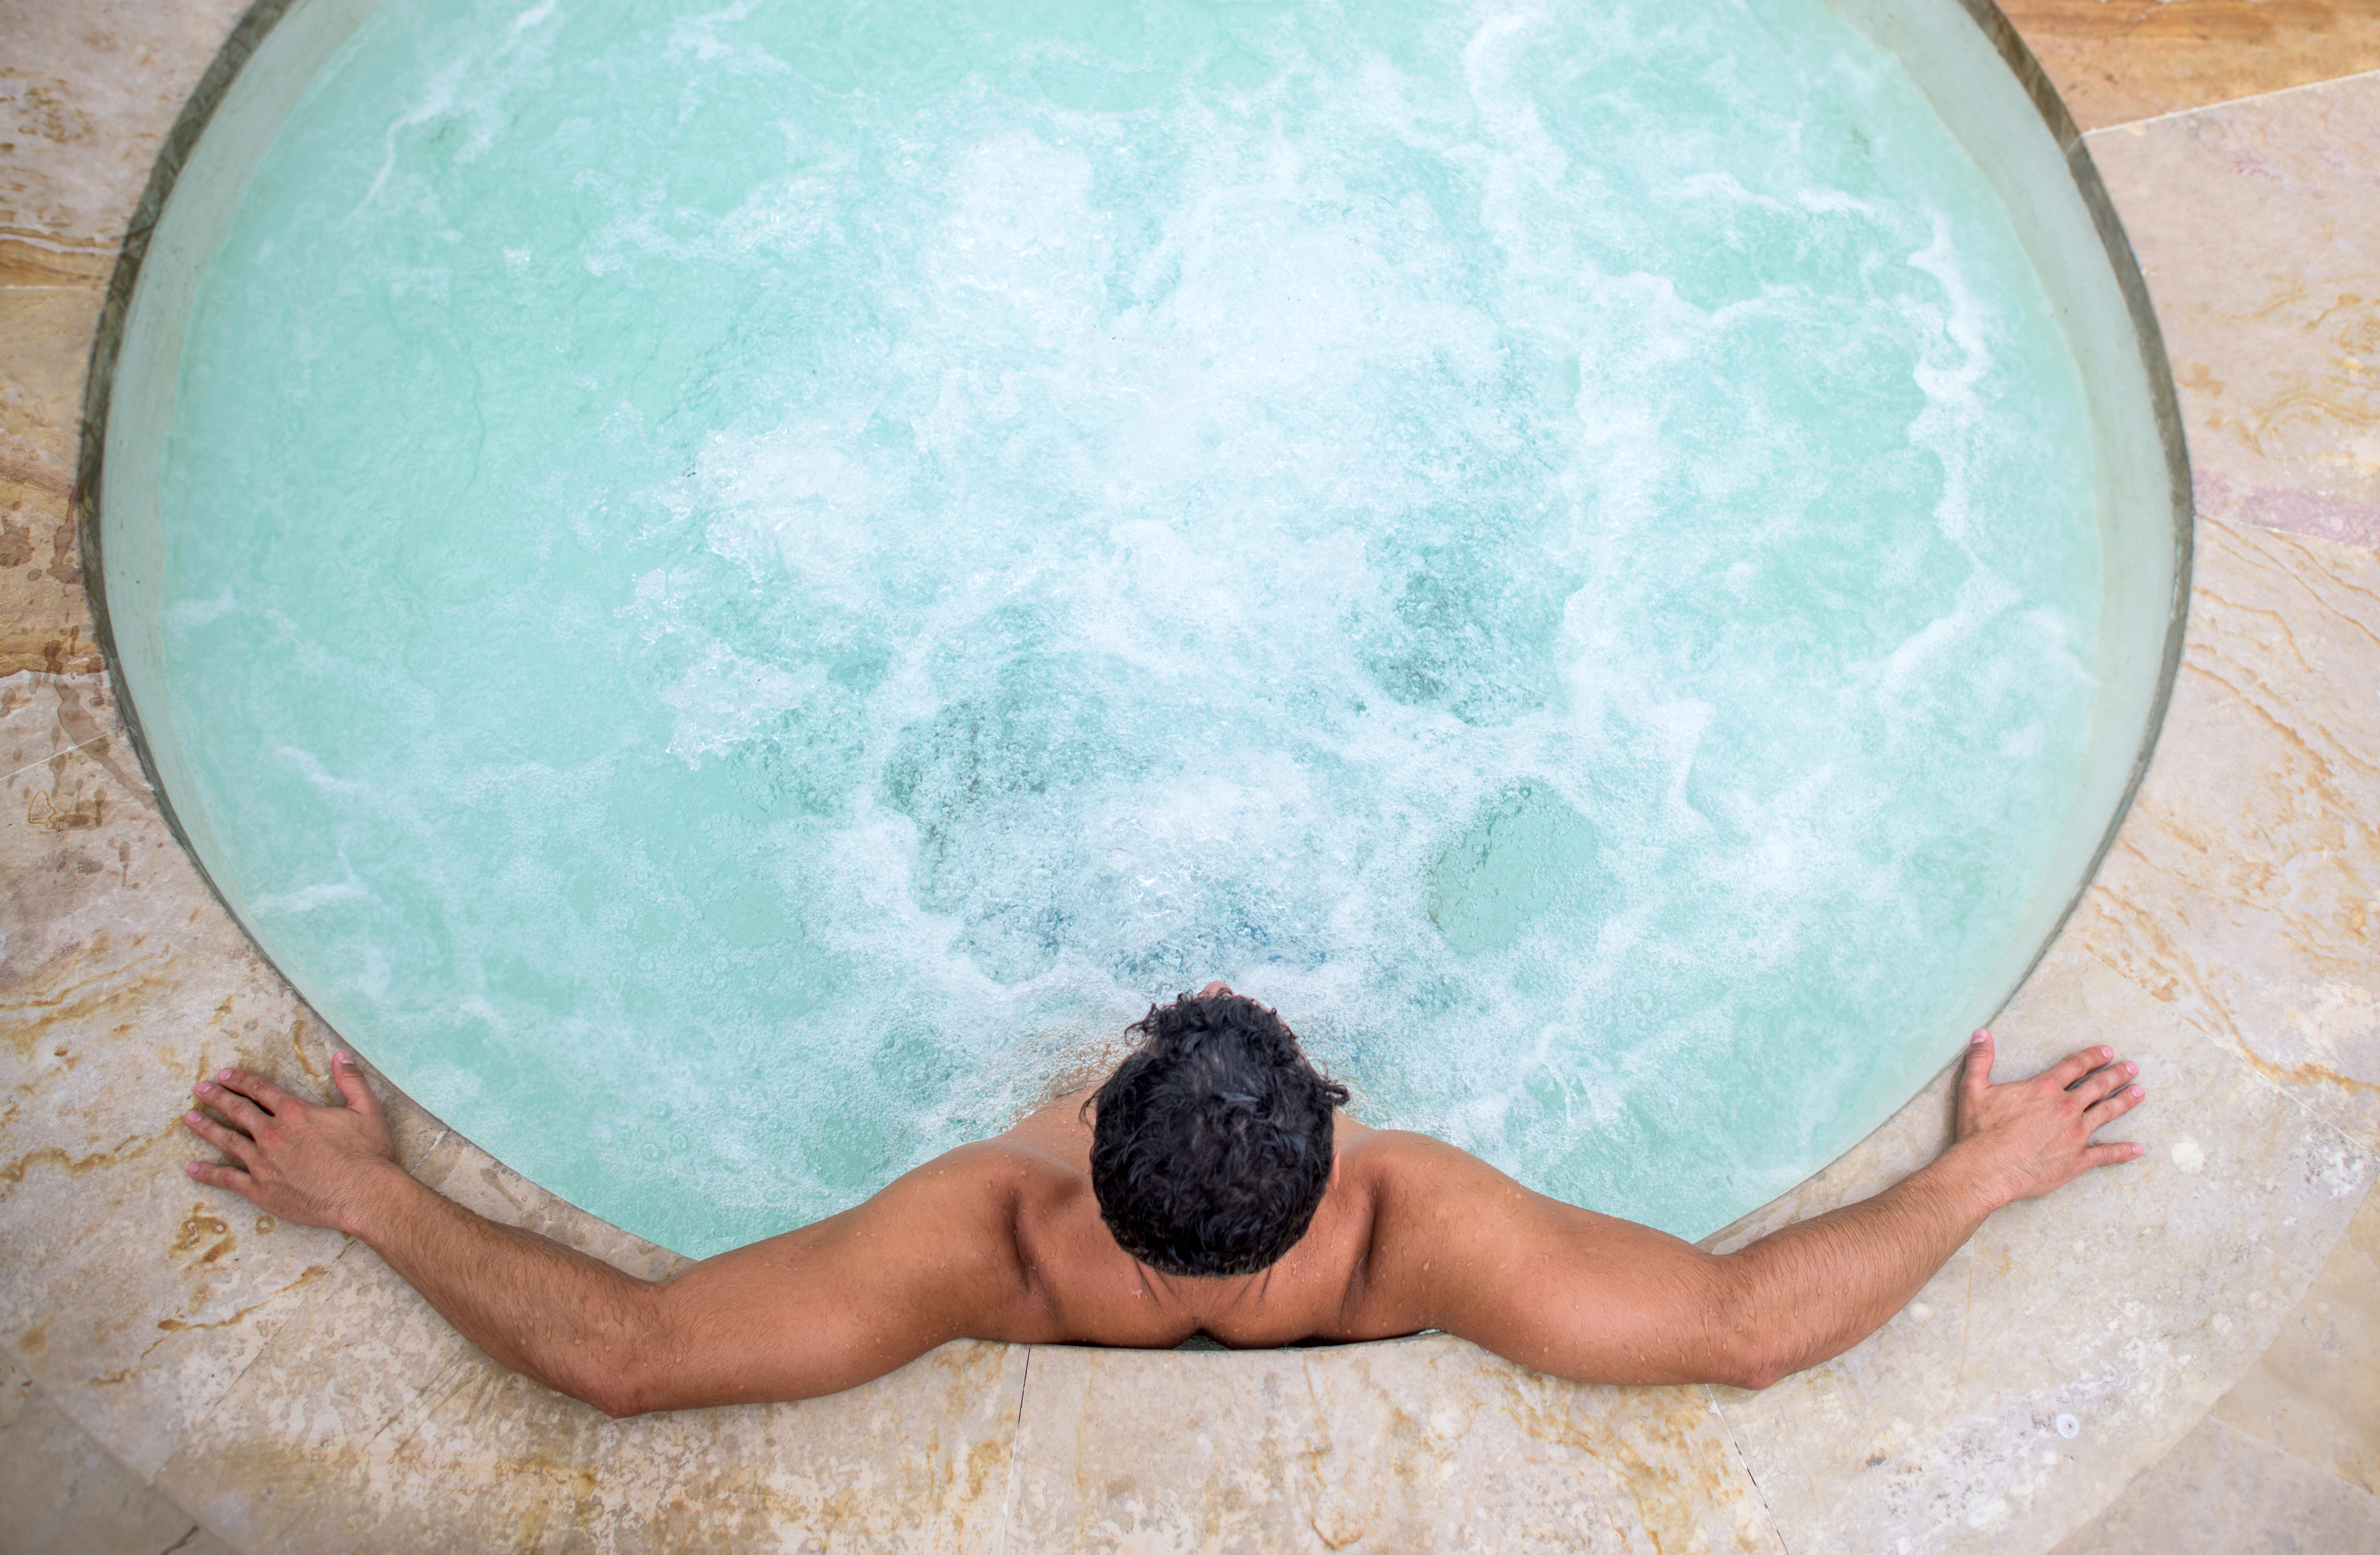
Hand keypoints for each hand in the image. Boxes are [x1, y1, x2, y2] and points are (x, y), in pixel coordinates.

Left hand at [182, 1052, 404, 1234]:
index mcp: (295, 1113)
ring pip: (227, 1140)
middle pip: (238, 1111)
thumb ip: (351, 1080)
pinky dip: (208, 1173)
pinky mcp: (260, 1189)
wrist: (363, 1195)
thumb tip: (340, 1056)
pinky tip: (192, 1168)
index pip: (261, 1090)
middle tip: (200, 1089)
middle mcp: (273, 1134)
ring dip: (207, 1127)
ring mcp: (263, 1163)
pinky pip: (227, 1179)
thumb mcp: (367, 1109)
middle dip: (217, 1097)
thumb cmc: (367, 1154)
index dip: (241, 1080)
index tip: (224, 1074)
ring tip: (189, 1118)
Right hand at [1949, 1028, 2145, 1209]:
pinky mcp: (2077, 1159)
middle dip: (2117, 1075)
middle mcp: (2065, 1107)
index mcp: (2044, 1088)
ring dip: (2125, 1101)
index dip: (2093, 1057)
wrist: (1986, 1169)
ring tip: (2139, 1093)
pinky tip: (2137, 1149)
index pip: (2075, 1066)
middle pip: (2098, 1086)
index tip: (2107, 1052)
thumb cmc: (1979, 1130)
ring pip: (2107, 1113)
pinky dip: (2124, 1151)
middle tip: (2132, 1068)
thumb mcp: (1973, 1088)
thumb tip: (1981, 1034)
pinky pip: (2106, 1154)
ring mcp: (2075, 1134)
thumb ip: (1980, 1059)